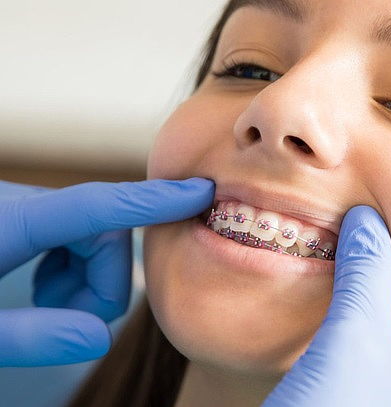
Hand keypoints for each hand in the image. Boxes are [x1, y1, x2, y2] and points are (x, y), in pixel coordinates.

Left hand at [0, 177, 213, 365]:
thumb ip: (34, 336)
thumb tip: (100, 338)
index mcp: (13, 222)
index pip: (98, 206)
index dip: (155, 201)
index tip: (201, 193)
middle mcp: (25, 204)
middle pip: (105, 233)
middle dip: (104, 282)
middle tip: (68, 322)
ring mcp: (28, 207)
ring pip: (95, 236)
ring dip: (88, 278)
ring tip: (45, 308)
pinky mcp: (28, 216)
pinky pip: (75, 235)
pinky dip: (74, 268)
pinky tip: (45, 288)